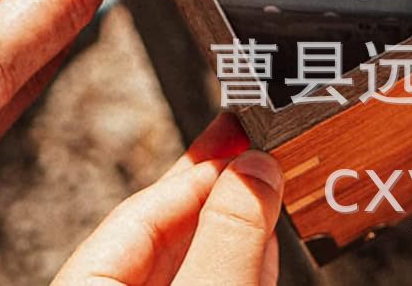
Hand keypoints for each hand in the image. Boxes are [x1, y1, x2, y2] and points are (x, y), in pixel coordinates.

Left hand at [52, 113, 281, 285]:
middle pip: (164, 234)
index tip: (249, 143)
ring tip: (269, 198)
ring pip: (188, 264)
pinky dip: (234, 268)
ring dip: (234, 230)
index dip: (202, 170)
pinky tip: (260, 251)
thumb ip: (227, 238)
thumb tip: (255, 170)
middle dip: (220, 193)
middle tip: (256, 147)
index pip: (141, 210)